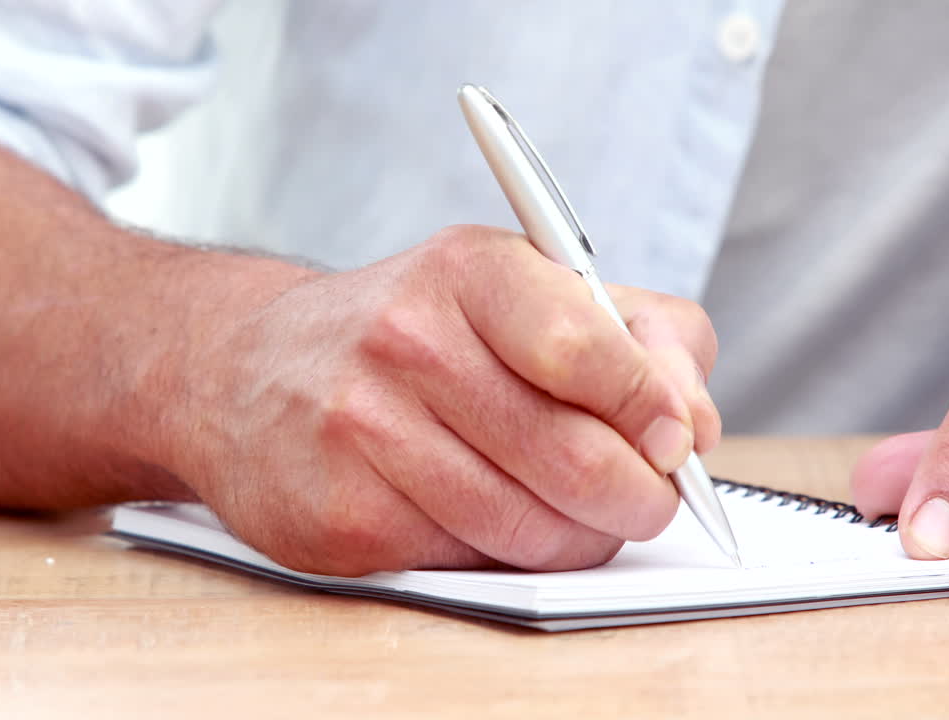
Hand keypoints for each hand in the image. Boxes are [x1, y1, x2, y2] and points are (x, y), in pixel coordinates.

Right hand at [155, 226, 719, 575]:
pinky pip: (474, 564)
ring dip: (580, 535)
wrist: (253, 373)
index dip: (652, 406)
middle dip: (639, 496)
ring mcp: (364, 433)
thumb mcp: (525, 289)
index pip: (587, 345)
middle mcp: (407, 341)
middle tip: (645, 497)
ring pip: (533, 528)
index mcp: (468, 269)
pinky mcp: (341, 520)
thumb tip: (694, 424)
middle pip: (576, 458)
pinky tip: (486, 517)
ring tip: (570, 509)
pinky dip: (506, 557)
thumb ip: (638, 335)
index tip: (677, 440)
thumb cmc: (415, 332)